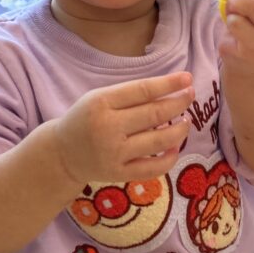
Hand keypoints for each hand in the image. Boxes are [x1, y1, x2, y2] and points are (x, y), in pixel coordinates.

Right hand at [53, 72, 193, 184]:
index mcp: (101, 102)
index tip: (187, 78)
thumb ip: (129, 95)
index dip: (168, 84)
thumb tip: (170, 91)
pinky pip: (152, 168)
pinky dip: (169, 158)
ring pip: (158, 141)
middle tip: (191, 95)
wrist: (62, 154)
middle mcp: (108, 128)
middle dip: (178, 103)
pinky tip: (175, 147)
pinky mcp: (118, 174)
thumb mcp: (99, 98)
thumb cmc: (85, 119)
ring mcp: (114, 153)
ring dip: (179, 130)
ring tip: (186, 121)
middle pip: (154, 114)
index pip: (142, 90)